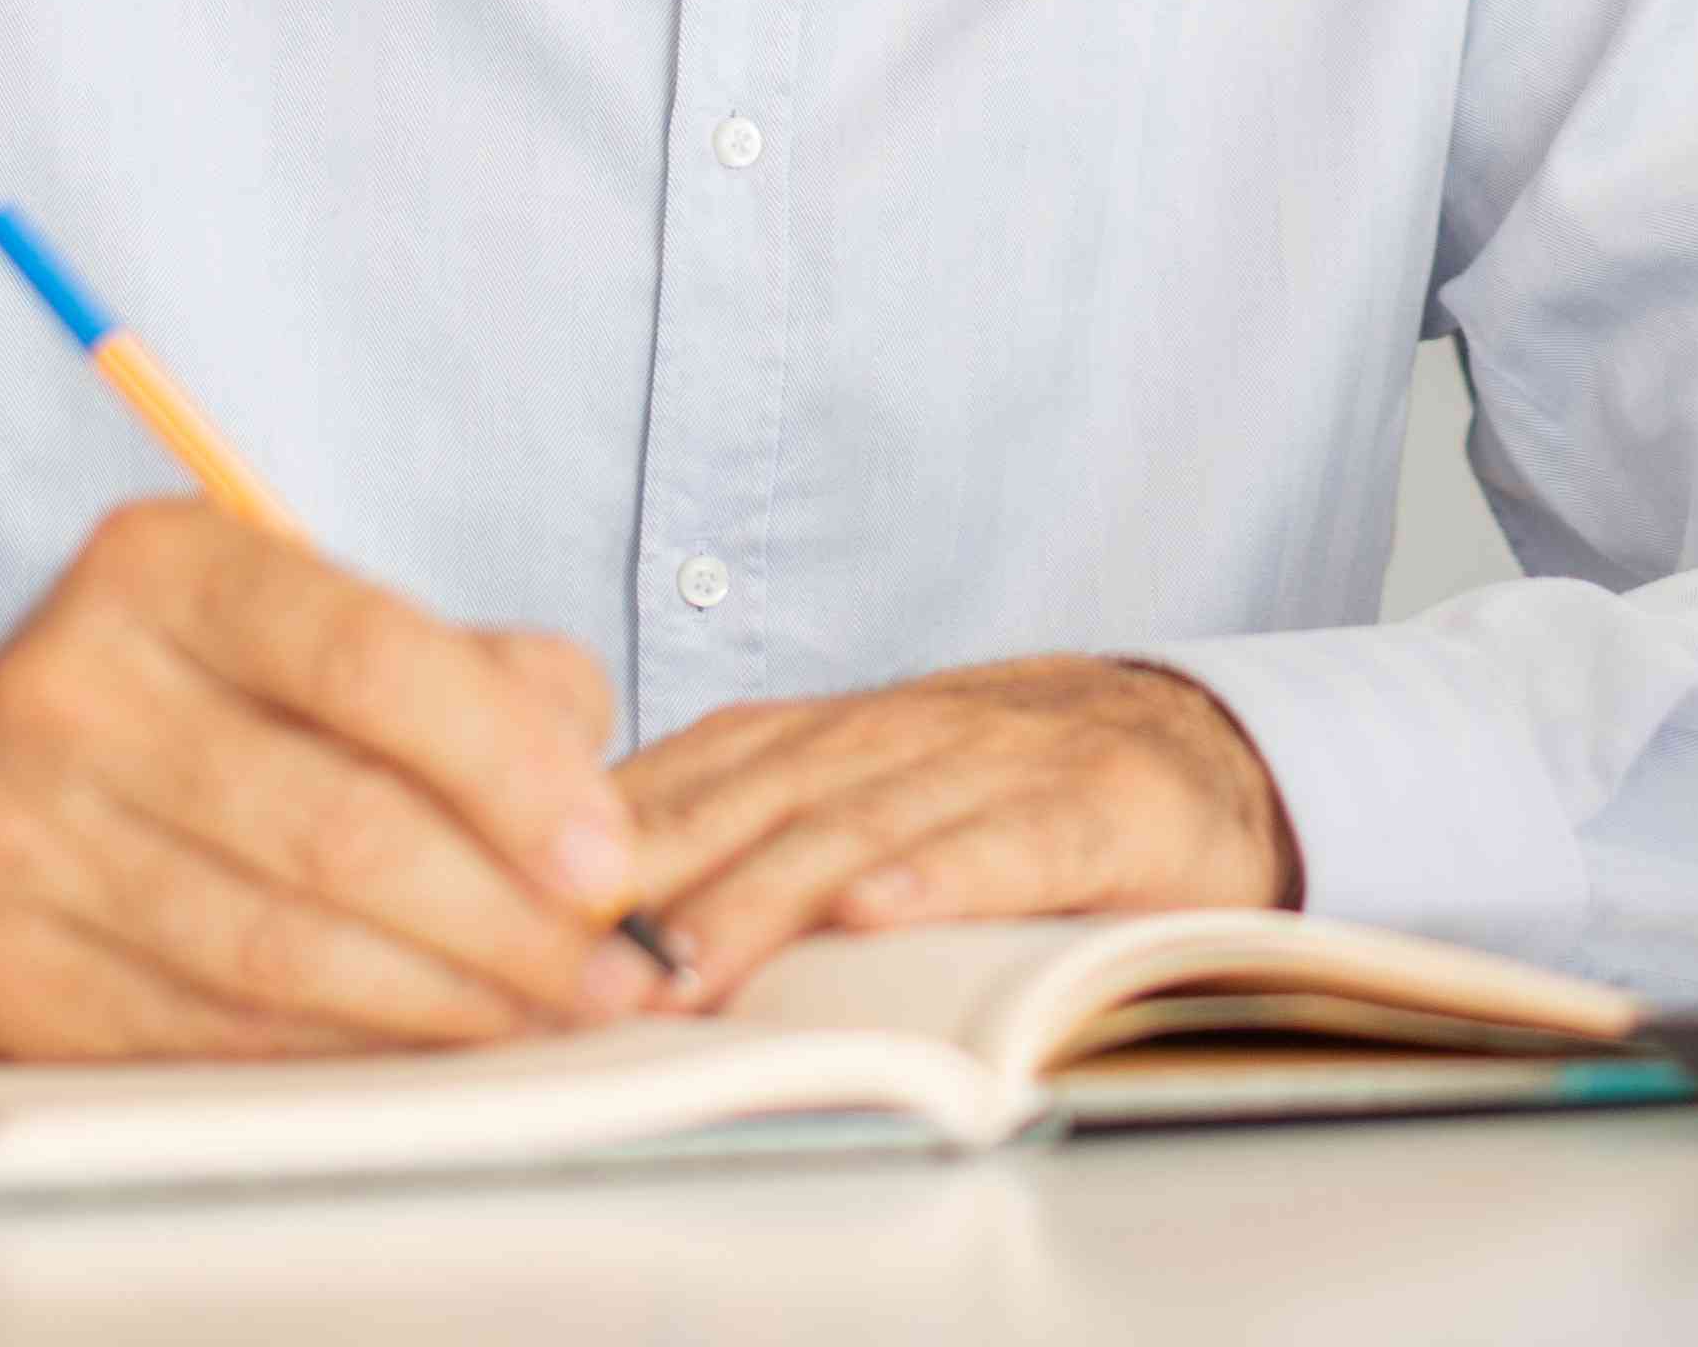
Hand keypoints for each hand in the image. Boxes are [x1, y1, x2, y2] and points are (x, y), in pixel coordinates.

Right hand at [0, 497, 662, 1058]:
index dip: (510, 770)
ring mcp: (9, 829)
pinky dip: (338, 1055)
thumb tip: (598, 823)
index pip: (370, 658)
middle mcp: (67, 684)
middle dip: (501, 916)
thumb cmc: (221, 704)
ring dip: (438, 1003)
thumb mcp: (330, 634)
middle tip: (609, 972)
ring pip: (274, 949)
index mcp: (165, 566)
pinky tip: (424, 1056)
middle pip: (332, 824)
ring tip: (545, 1020)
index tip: (611, 862)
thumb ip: (484, 686)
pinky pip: (204, 1034)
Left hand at [607, 654, 1298, 1004]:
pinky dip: (944, 874)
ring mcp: (996, 763)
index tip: (508, 908)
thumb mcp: (859, 800)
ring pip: (862, 825)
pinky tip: (883, 916)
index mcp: (825, 734)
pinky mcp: (1095, 807)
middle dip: (654, 877)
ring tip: (691, 962)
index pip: (686, 773)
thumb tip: (575, 918)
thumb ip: (739, 834)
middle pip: (753, 800)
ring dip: (766, 893)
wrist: (1189, 747)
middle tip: (571, 961)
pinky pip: (1010, 841)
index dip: (596, 840)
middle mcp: (896, 733)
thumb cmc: (990, 797)